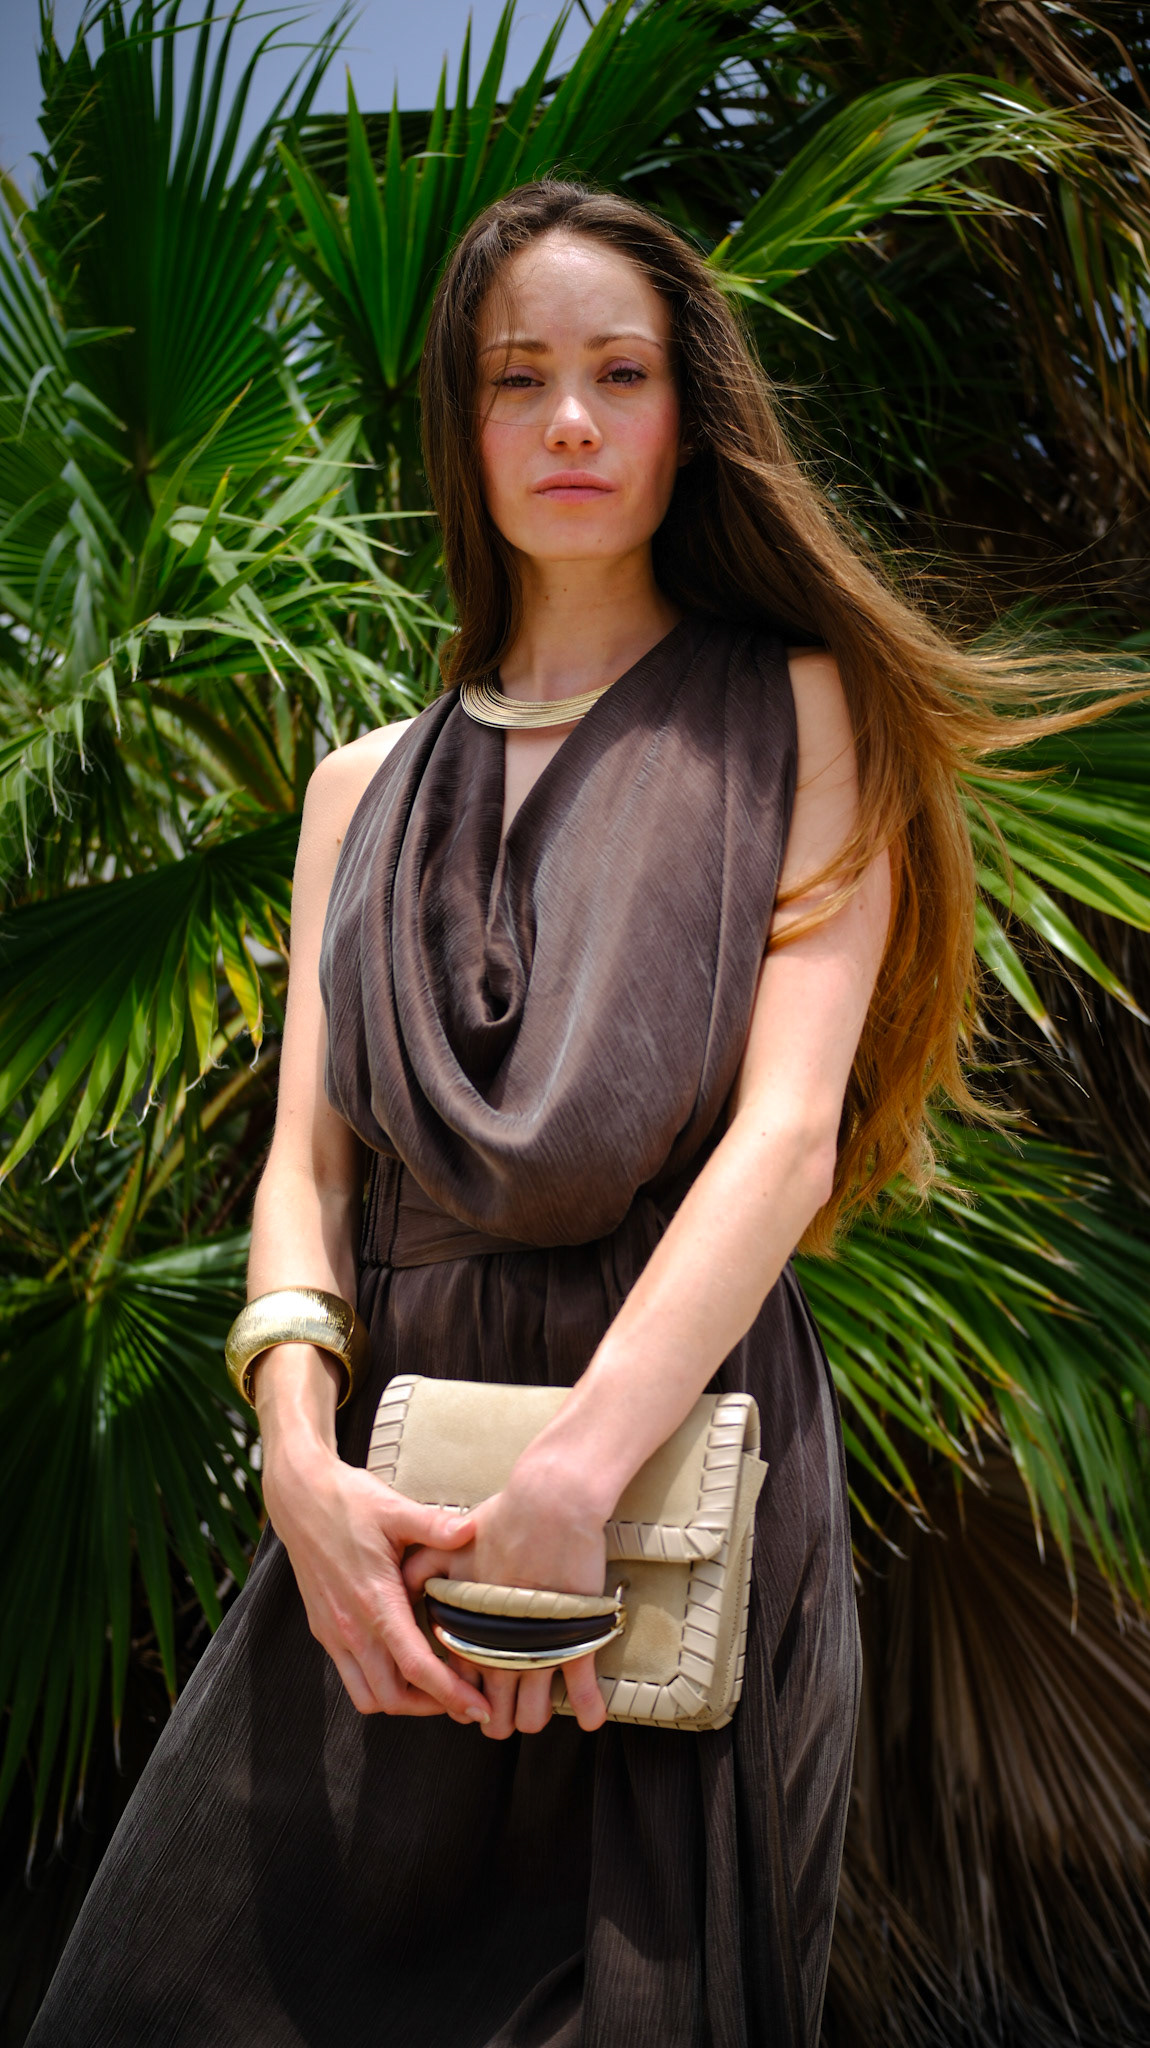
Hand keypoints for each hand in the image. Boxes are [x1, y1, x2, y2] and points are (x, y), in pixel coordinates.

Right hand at [265, 1447, 490, 1724]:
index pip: (416, 1667)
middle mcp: (351, 1627)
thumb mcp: (394, 1508)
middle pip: (393, 1697)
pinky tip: (404, 1664)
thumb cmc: (348, 1501)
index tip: (480, 1708)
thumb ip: (435, 1525)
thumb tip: (473, 1530)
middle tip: (468, 1701)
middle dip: (433, 1707)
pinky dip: (380, 1685)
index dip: (451, 1693)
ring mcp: (334, 1632)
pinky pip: (352, 1677)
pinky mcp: (324, 1630)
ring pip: (368, 1696)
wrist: (298, 1497)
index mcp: (374, 1601)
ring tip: (437, 1688)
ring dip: (403, 1702)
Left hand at [403, 1470, 608, 1741]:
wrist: (549, 1503)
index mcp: (468, 1629)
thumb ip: (423, 1569)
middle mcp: (497, 1649)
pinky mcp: (573, 1639)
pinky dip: (587, 1708)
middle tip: (503, 1716)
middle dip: (498, 1720)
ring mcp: (536, 1649)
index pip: (459, 1682)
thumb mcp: (448, 1545)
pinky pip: (581, 1688)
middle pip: (495, 1711)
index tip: (472, 1698)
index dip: (464, 1697)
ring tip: (536, 1713)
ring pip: (533, 1713)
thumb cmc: (501, 1519)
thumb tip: (405, 1588)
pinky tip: (591, 1719)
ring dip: (534, 1717)